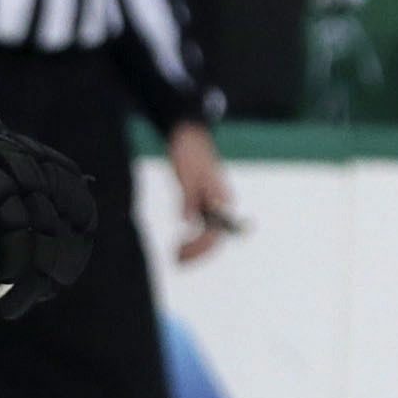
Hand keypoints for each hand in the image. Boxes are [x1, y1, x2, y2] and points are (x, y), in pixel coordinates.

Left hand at [166, 120, 239, 263]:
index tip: (180, 252)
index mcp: (221, 198)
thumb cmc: (189, 153)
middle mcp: (220, 204)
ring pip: (209, 234)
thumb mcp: (186, 176)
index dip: (199, 247)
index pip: (216, 232)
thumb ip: (188, 199)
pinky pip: (203, 227)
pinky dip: (193, 239)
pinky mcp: (204, 203)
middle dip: (197, 252)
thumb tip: (189, 221)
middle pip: (215, 237)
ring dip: (195, 248)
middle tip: (176, 261)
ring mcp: (213, 204)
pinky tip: (180, 246)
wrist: (189, 137)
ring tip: (177, 258)